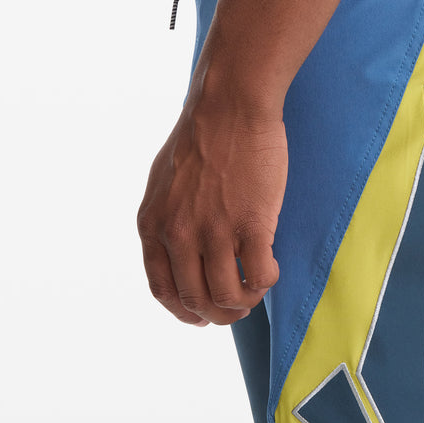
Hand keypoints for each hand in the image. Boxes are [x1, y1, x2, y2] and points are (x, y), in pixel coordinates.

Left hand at [137, 95, 287, 325]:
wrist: (230, 107)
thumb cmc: (202, 137)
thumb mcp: (164, 183)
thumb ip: (167, 220)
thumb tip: (179, 251)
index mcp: (153, 226)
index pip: (163, 290)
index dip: (184, 310)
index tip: (201, 315)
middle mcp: (179, 235)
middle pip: (197, 300)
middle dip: (218, 315)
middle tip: (235, 311)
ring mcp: (215, 233)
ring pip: (228, 296)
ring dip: (244, 303)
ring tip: (254, 293)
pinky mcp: (252, 226)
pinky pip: (260, 276)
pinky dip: (266, 283)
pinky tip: (270, 271)